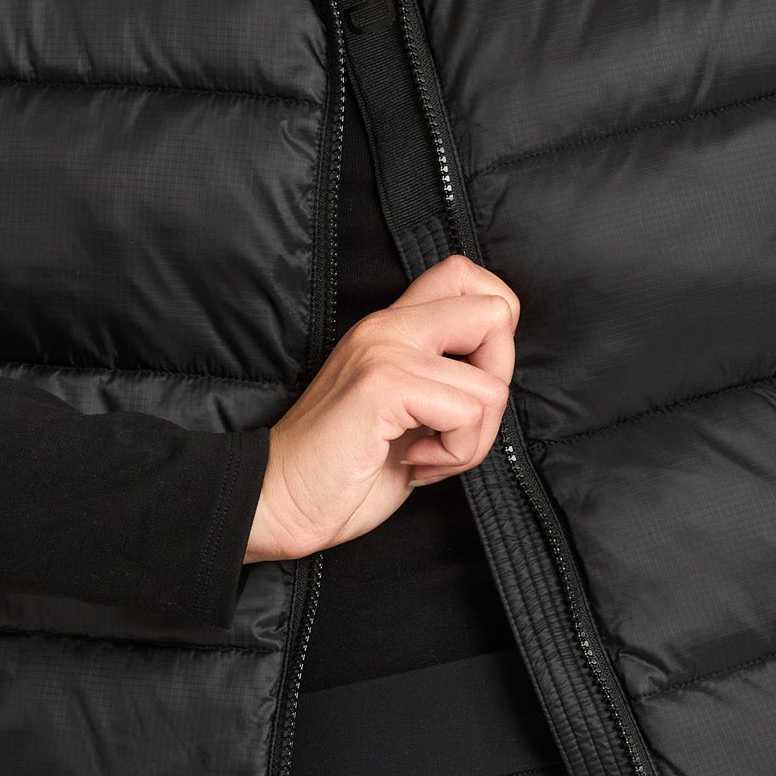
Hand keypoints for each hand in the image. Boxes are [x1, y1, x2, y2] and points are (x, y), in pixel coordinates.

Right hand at [243, 253, 519, 562]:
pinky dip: (455, 453)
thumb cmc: (342, 468)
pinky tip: (414, 462)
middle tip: (457, 422)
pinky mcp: (382, 386)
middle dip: (498, 381)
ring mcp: (384, 351)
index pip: (464, 275)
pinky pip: (467, 413)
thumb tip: (496, 380)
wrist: (277, 500)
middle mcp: (387, 326)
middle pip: (495, 312)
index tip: (471, 382)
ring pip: (492, 385)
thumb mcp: (402, 410)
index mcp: (390, 327)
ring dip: (472, 439)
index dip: (496, 324)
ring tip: (428, 453)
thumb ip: (440, 380)